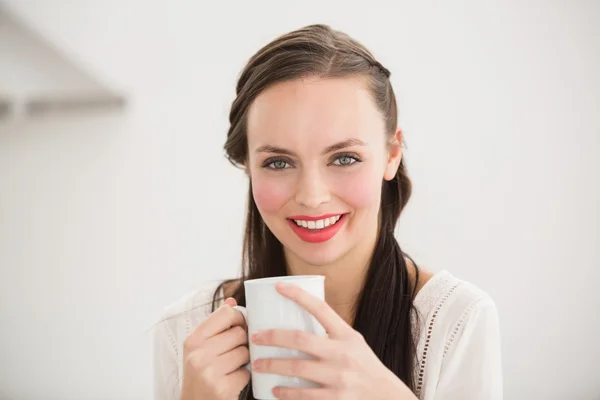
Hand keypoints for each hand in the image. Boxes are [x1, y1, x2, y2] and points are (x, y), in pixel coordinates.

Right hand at [180, 297, 249, 399]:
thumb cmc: (200, 375)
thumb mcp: (200, 348)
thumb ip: (216, 325)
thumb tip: (232, 301)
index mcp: (193, 340)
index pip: (225, 313)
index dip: (238, 318)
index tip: (239, 326)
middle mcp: (198, 354)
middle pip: (239, 333)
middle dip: (241, 343)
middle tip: (233, 352)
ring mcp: (209, 372)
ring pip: (245, 352)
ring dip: (243, 360)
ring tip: (231, 367)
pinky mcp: (222, 389)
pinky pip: (246, 372)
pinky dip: (243, 377)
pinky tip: (231, 380)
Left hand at [250, 283, 416, 399]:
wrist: (386, 397)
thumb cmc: (366, 368)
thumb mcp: (354, 344)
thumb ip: (332, 334)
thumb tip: (300, 321)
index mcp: (346, 335)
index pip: (320, 308)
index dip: (298, 295)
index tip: (279, 286)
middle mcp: (342, 353)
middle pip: (300, 339)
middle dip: (273, 337)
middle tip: (256, 337)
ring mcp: (338, 377)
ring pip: (297, 368)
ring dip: (273, 366)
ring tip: (258, 364)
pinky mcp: (335, 398)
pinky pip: (304, 395)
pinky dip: (286, 393)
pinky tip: (275, 391)